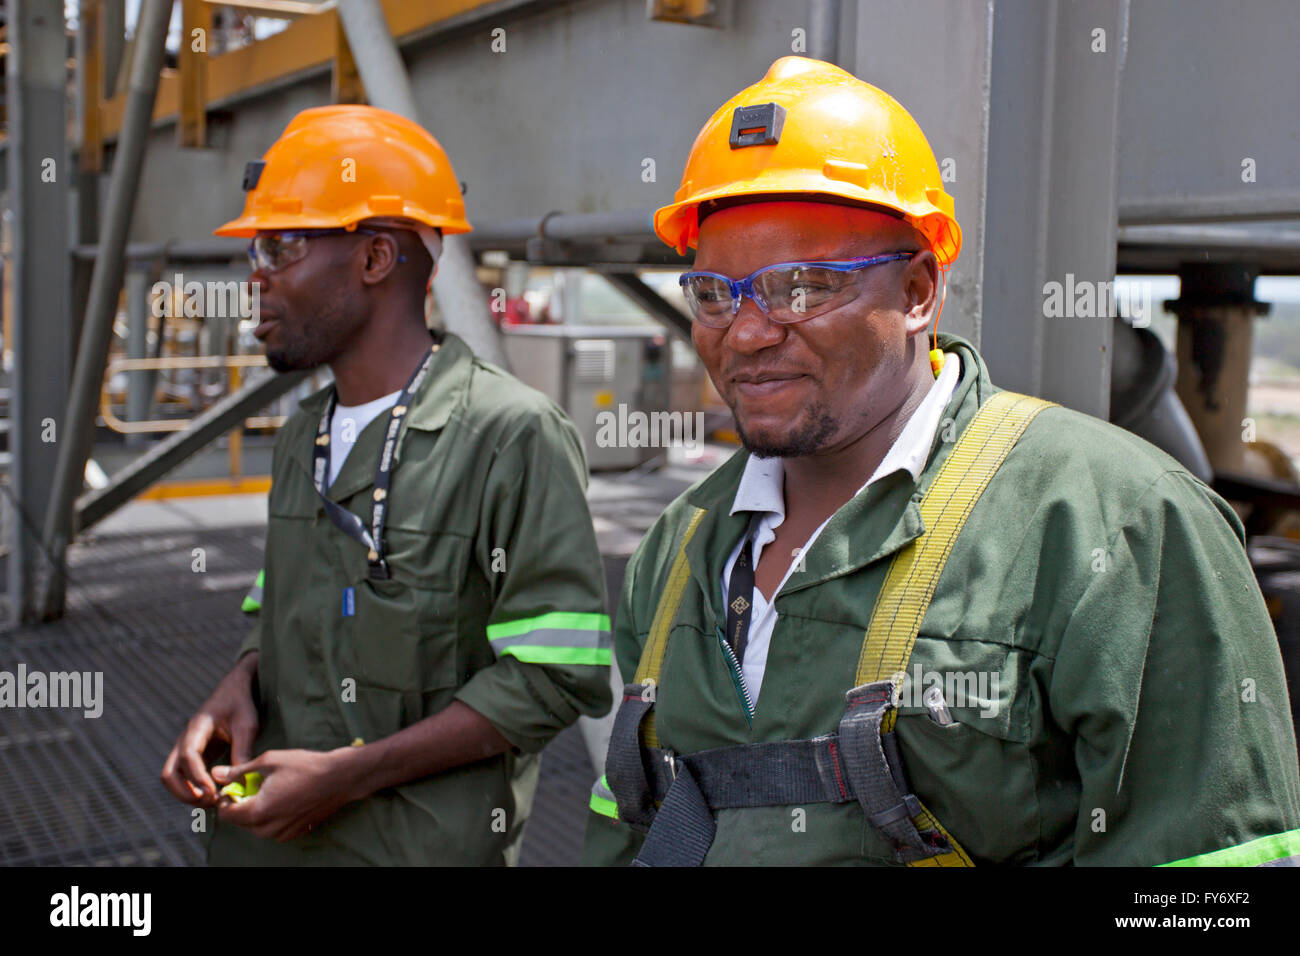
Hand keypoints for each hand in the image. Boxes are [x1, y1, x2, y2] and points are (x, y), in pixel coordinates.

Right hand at [160, 653, 259, 807]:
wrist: (235, 690)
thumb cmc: (241, 704)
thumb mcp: (247, 724)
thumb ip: (242, 750)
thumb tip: (239, 781)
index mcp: (197, 728)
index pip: (187, 755)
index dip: (197, 776)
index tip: (212, 792)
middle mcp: (185, 740)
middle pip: (169, 773)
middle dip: (185, 792)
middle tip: (211, 802)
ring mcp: (186, 749)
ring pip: (173, 778)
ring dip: (187, 794)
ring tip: (213, 802)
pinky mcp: (194, 756)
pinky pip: (185, 777)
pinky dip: (193, 790)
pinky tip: (214, 796)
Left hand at [213, 748, 360, 841]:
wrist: (340, 778)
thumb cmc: (305, 766)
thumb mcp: (269, 761)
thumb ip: (239, 771)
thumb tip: (216, 774)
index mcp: (258, 812)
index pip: (226, 814)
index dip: (225, 799)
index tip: (235, 785)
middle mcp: (268, 829)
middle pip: (240, 821)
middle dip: (241, 804)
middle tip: (254, 784)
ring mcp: (282, 834)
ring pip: (257, 826)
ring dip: (257, 811)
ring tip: (271, 790)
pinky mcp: (295, 834)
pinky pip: (273, 828)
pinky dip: (272, 816)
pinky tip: (285, 798)